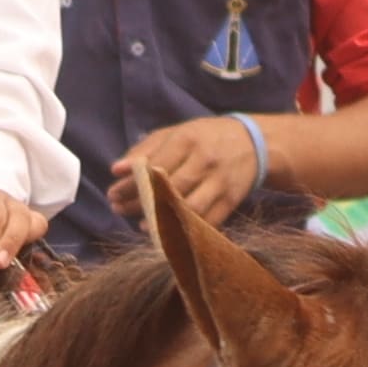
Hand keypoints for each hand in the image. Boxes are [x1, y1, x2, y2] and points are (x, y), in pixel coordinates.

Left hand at [119, 117, 272, 222]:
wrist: (254, 143)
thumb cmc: (205, 138)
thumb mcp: (177, 133)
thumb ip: (146, 149)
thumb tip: (117, 169)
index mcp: (189, 140)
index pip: (154, 165)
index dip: (131, 183)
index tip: (113, 193)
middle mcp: (205, 161)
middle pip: (169, 188)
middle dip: (140, 202)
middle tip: (120, 209)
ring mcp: (220, 183)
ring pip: (189, 208)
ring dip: (162, 220)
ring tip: (141, 224)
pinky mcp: (231, 201)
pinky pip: (207, 221)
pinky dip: (185, 230)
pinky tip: (166, 232)